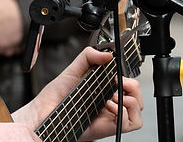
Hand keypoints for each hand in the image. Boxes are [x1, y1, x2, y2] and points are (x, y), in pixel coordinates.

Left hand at [12, 47, 142, 138]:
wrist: (44, 111)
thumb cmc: (56, 95)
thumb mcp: (74, 70)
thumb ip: (89, 56)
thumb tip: (108, 54)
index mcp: (104, 92)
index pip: (128, 87)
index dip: (128, 79)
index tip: (117, 73)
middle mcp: (109, 106)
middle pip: (138, 100)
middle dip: (134, 88)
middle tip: (120, 83)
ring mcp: (109, 118)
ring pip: (137, 114)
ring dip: (132, 101)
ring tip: (115, 96)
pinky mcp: (106, 128)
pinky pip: (129, 124)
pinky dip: (124, 112)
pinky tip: (109, 105)